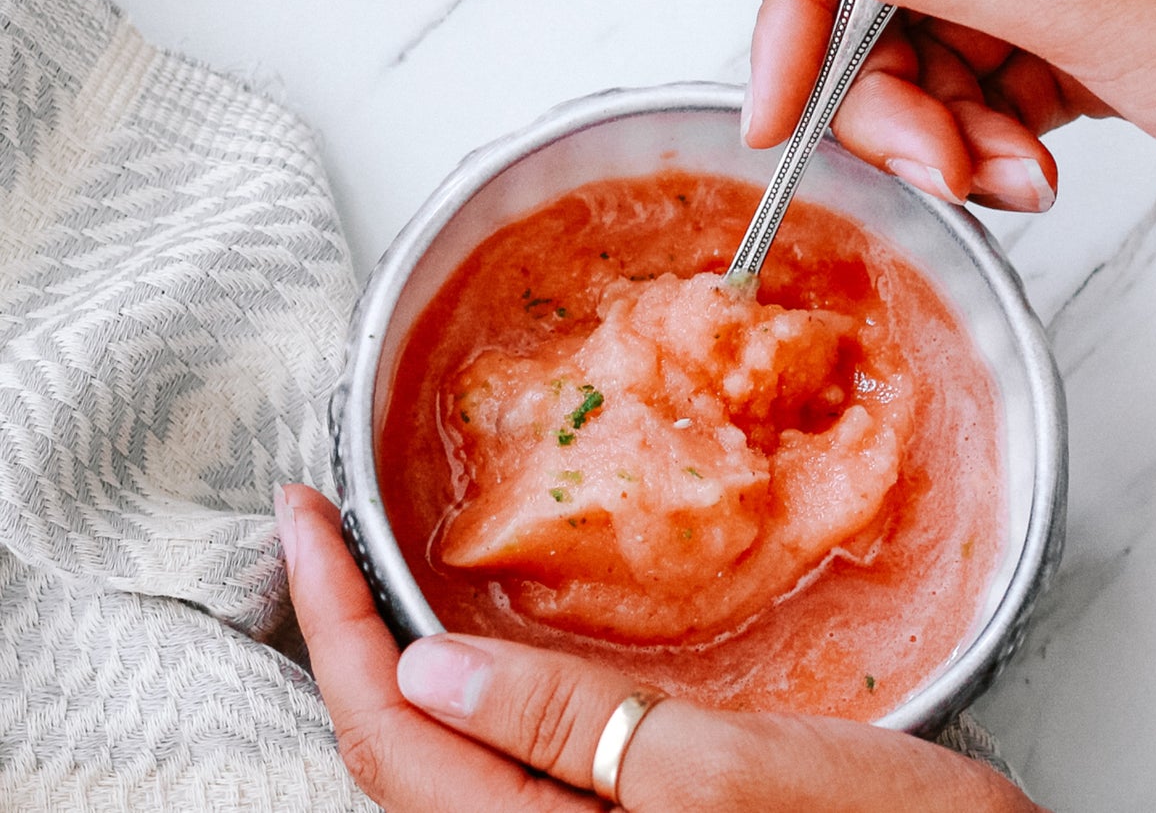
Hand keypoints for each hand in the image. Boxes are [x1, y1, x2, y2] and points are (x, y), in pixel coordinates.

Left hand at [277, 484, 1039, 812]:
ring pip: (444, 764)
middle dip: (343, 638)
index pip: (387, 736)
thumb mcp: (722, 775)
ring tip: (370, 575)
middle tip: (320, 533)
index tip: (299, 515)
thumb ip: (566, 731)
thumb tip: (425, 674)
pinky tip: (477, 648)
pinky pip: (503, 767)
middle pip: (396, 757)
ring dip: (394, 664)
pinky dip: (469, 694)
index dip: (328, 617)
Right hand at [743, 0, 1155, 230]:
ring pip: (927, 45)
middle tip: (932, 166)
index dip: (792, 3)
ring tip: (1009, 177)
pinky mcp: (1086, 23)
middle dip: (882, 91)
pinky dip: (991, 136)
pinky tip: (1036, 171)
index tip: (781, 107)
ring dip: (944, 128)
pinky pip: (987, 80)